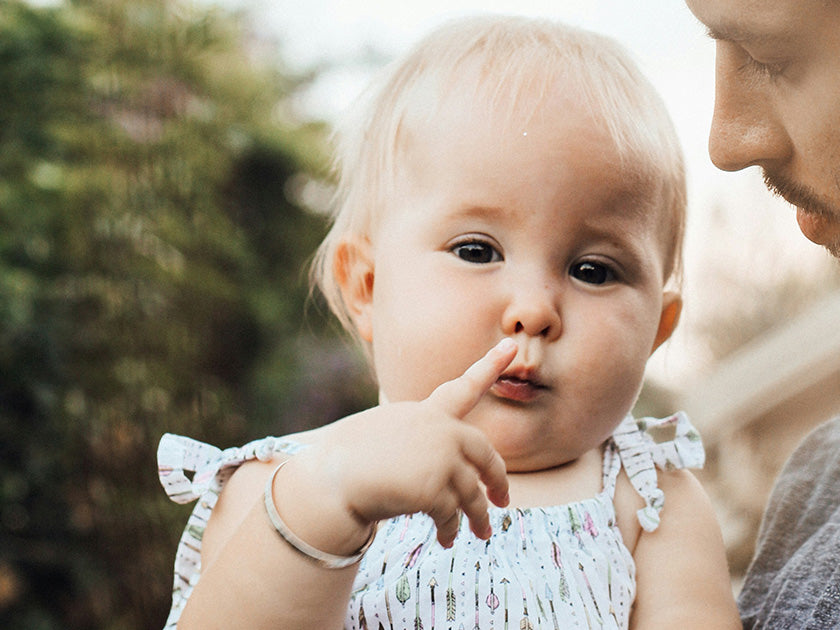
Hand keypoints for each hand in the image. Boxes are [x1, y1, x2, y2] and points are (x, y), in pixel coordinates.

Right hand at [317, 338, 516, 547]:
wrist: (331, 478)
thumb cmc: (349, 458)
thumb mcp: (389, 433)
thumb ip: (423, 440)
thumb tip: (447, 467)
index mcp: (427, 413)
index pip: (464, 387)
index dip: (490, 365)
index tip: (510, 345)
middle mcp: (440, 430)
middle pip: (485, 454)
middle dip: (498, 480)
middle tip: (503, 500)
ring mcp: (441, 458)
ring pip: (472, 492)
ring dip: (478, 516)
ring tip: (483, 532)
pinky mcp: (435, 488)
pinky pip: (452, 514)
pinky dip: (450, 529)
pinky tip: (445, 540)